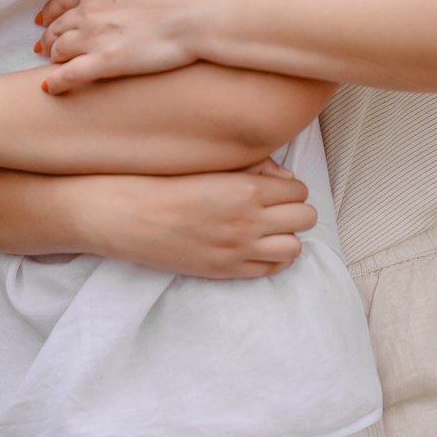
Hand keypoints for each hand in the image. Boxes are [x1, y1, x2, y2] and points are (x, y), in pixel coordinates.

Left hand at [34, 0, 215, 93]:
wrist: (200, 8)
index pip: (62, 1)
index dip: (51, 12)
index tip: (44, 20)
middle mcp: (88, 11)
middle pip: (58, 26)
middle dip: (49, 36)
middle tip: (44, 45)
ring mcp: (94, 38)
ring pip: (60, 50)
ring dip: (52, 56)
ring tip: (52, 62)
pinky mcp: (106, 63)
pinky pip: (69, 76)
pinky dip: (54, 83)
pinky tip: (48, 88)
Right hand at [86, 160, 313, 278]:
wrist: (132, 215)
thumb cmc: (168, 182)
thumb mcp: (214, 166)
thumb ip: (257, 169)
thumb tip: (287, 180)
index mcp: (247, 189)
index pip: (299, 191)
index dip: (289, 190)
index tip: (274, 190)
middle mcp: (250, 221)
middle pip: (305, 219)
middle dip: (294, 212)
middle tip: (275, 209)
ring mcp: (240, 249)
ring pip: (295, 247)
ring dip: (287, 237)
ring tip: (269, 230)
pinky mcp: (227, 271)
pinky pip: (271, 270)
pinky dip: (273, 259)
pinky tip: (258, 248)